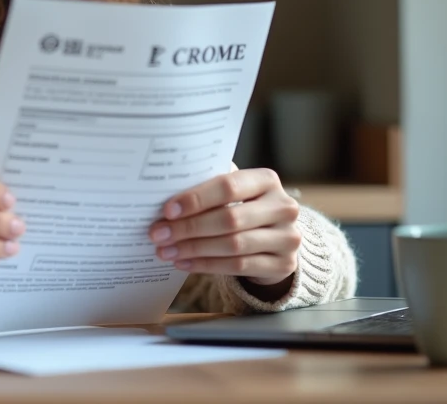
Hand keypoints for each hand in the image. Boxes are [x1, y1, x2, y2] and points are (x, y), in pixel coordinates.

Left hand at [148, 163, 301, 295]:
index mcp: (267, 180)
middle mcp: (284, 207)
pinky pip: (239, 266)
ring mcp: (287, 237)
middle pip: (229, 218)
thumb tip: (165, 197)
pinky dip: (206, 265)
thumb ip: (209, 189)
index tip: (167, 210)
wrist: (276, 240)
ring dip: (194, 249)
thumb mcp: (235, 193)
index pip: (228, 186)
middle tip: (159, 234)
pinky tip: (185, 263)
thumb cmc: (244, 209)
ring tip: (167, 251)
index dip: (196, 199)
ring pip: (233, 245)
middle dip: (188, 228)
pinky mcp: (284, 264)